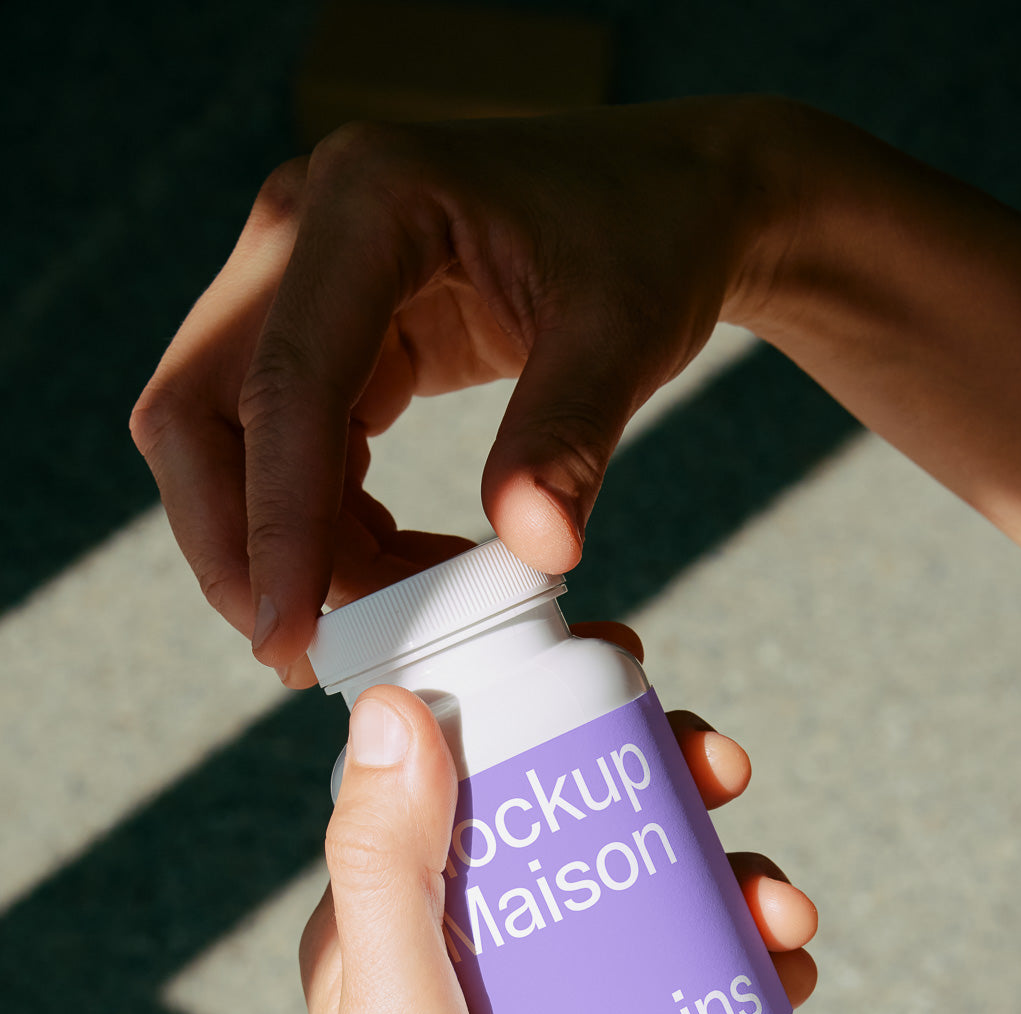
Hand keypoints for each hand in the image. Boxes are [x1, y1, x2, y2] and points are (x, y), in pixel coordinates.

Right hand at [130, 100, 784, 671]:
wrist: (668, 200)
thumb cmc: (651, 240)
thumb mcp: (627, 334)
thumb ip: (570, 438)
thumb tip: (537, 556)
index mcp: (367, 200)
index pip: (283, 385)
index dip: (277, 524)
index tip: (290, 636)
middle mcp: (303, 231)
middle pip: (199, 411)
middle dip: (238, 545)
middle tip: (302, 653)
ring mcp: (300, 281)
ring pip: (229, 443)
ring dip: (289, 547)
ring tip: (392, 616)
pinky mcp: (325, 334)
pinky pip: (287, 450)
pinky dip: (329, 528)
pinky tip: (406, 568)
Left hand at [299, 625, 814, 1013]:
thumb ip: (387, 873)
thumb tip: (393, 709)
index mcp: (381, 933)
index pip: (456, 770)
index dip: (540, 699)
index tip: (626, 663)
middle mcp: (452, 959)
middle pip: (562, 818)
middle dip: (652, 775)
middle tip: (725, 770)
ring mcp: (533, 1011)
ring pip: (632, 890)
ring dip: (717, 870)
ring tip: (782, 909)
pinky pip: (672, 973)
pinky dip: (733, 951)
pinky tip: (783, 965)